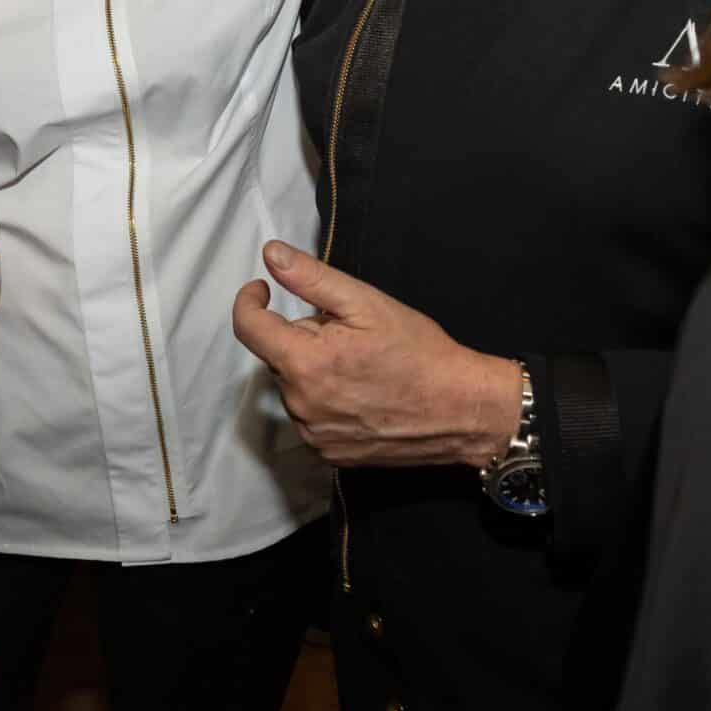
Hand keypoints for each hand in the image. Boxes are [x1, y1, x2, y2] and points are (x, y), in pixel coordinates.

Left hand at [231, 242, 522, 469]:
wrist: (461, 410)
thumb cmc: (419, 352)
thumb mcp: (366, 303)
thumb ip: (311, 278)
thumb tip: (271, 255)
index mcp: (304, 363)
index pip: (248, 328)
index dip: (250, 301)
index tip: (263, 288)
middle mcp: (301, 405)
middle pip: (278, 357)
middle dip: (302, 338)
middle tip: (348, 333)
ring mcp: (314, 435)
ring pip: (294, 388)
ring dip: (313, 371)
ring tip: (360, 367)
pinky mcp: (330, 455)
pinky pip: (311, 418)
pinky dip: (325, 401)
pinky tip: (361, 395)